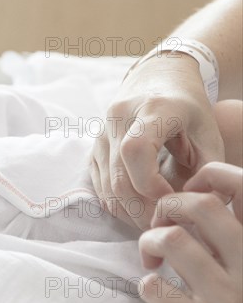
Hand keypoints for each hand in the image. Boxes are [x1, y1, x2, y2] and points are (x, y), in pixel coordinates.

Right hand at [90, 54, 224, 229]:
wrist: (156, 78)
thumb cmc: (188, 107)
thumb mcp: (209, 133)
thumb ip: (207, 169)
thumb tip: (196, 204)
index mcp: (151, 109)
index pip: (136, 151)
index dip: (152, 185)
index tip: (173, 200)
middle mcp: (118, 118)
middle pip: (119, 177)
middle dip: (142, 209)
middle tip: (164, 223)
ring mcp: (100, 133)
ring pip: (105, 185)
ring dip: (129, 211)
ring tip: (152, 220)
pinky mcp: (93, 147)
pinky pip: (99, 184)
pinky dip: (116, 203)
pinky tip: (136, 209)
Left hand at [139, 162, 241, 302]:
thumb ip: (233, 239)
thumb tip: (199, 194)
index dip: (211, 176)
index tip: (192, 191)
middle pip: (200, 204)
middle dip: (168, 206)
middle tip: (161, 224)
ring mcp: (227, 300)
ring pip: (171, 239)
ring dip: (149, 243)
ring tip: (153, 259)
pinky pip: (153, 285)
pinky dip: (147, 284)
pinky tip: (159, 295)